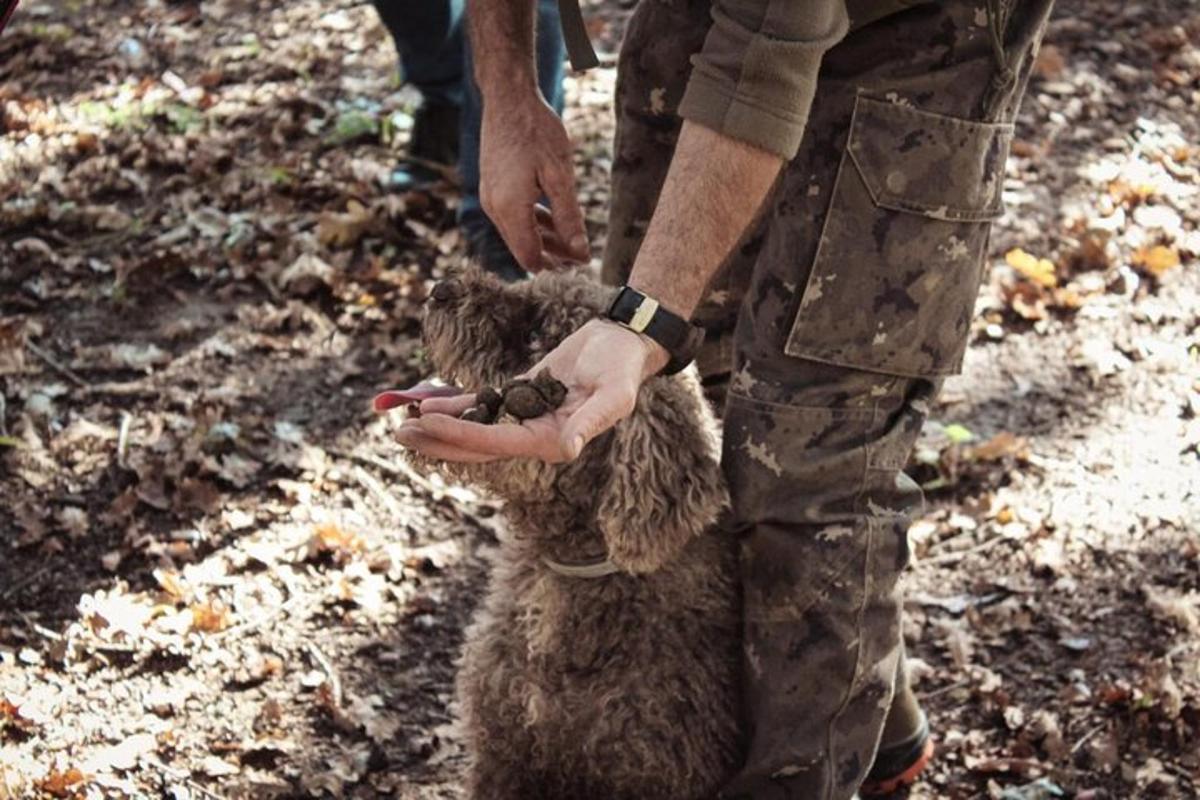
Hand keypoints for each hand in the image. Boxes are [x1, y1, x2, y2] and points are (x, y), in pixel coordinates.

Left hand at [395, 320, 668, 462]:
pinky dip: (458, 405)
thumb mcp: (614, 393)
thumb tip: (567, 448)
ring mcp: (528, 416)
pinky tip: (428, 403)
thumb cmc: (623, 368)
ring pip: (477, 426)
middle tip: (399, 432)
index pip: (499, 443)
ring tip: (402, 423)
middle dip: (439, 440)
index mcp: (556, 440)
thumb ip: (591, 421)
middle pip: (480, 443)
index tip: (428, 426)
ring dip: (441, 427)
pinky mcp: (524, 395)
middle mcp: (537, 434)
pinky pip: (486, 404)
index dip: (461, 436)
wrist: (624, 344)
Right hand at [480, 95, 588, 270]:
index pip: (529, 256)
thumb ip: (569, 218)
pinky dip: (533, 223)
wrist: (508, 98)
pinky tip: (554, 222)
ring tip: (572, 244)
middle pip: (522, 249)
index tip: (579, 267)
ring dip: (544, 241)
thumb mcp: (560, 176)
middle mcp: (494, 208)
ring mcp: (490, 198)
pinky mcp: (492, 189)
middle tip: (580, 259)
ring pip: (518, 234)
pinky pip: (513, 217)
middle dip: (551, 257)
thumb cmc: (536, 131)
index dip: (554, 267)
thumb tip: (580, 253)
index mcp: (510, 208)